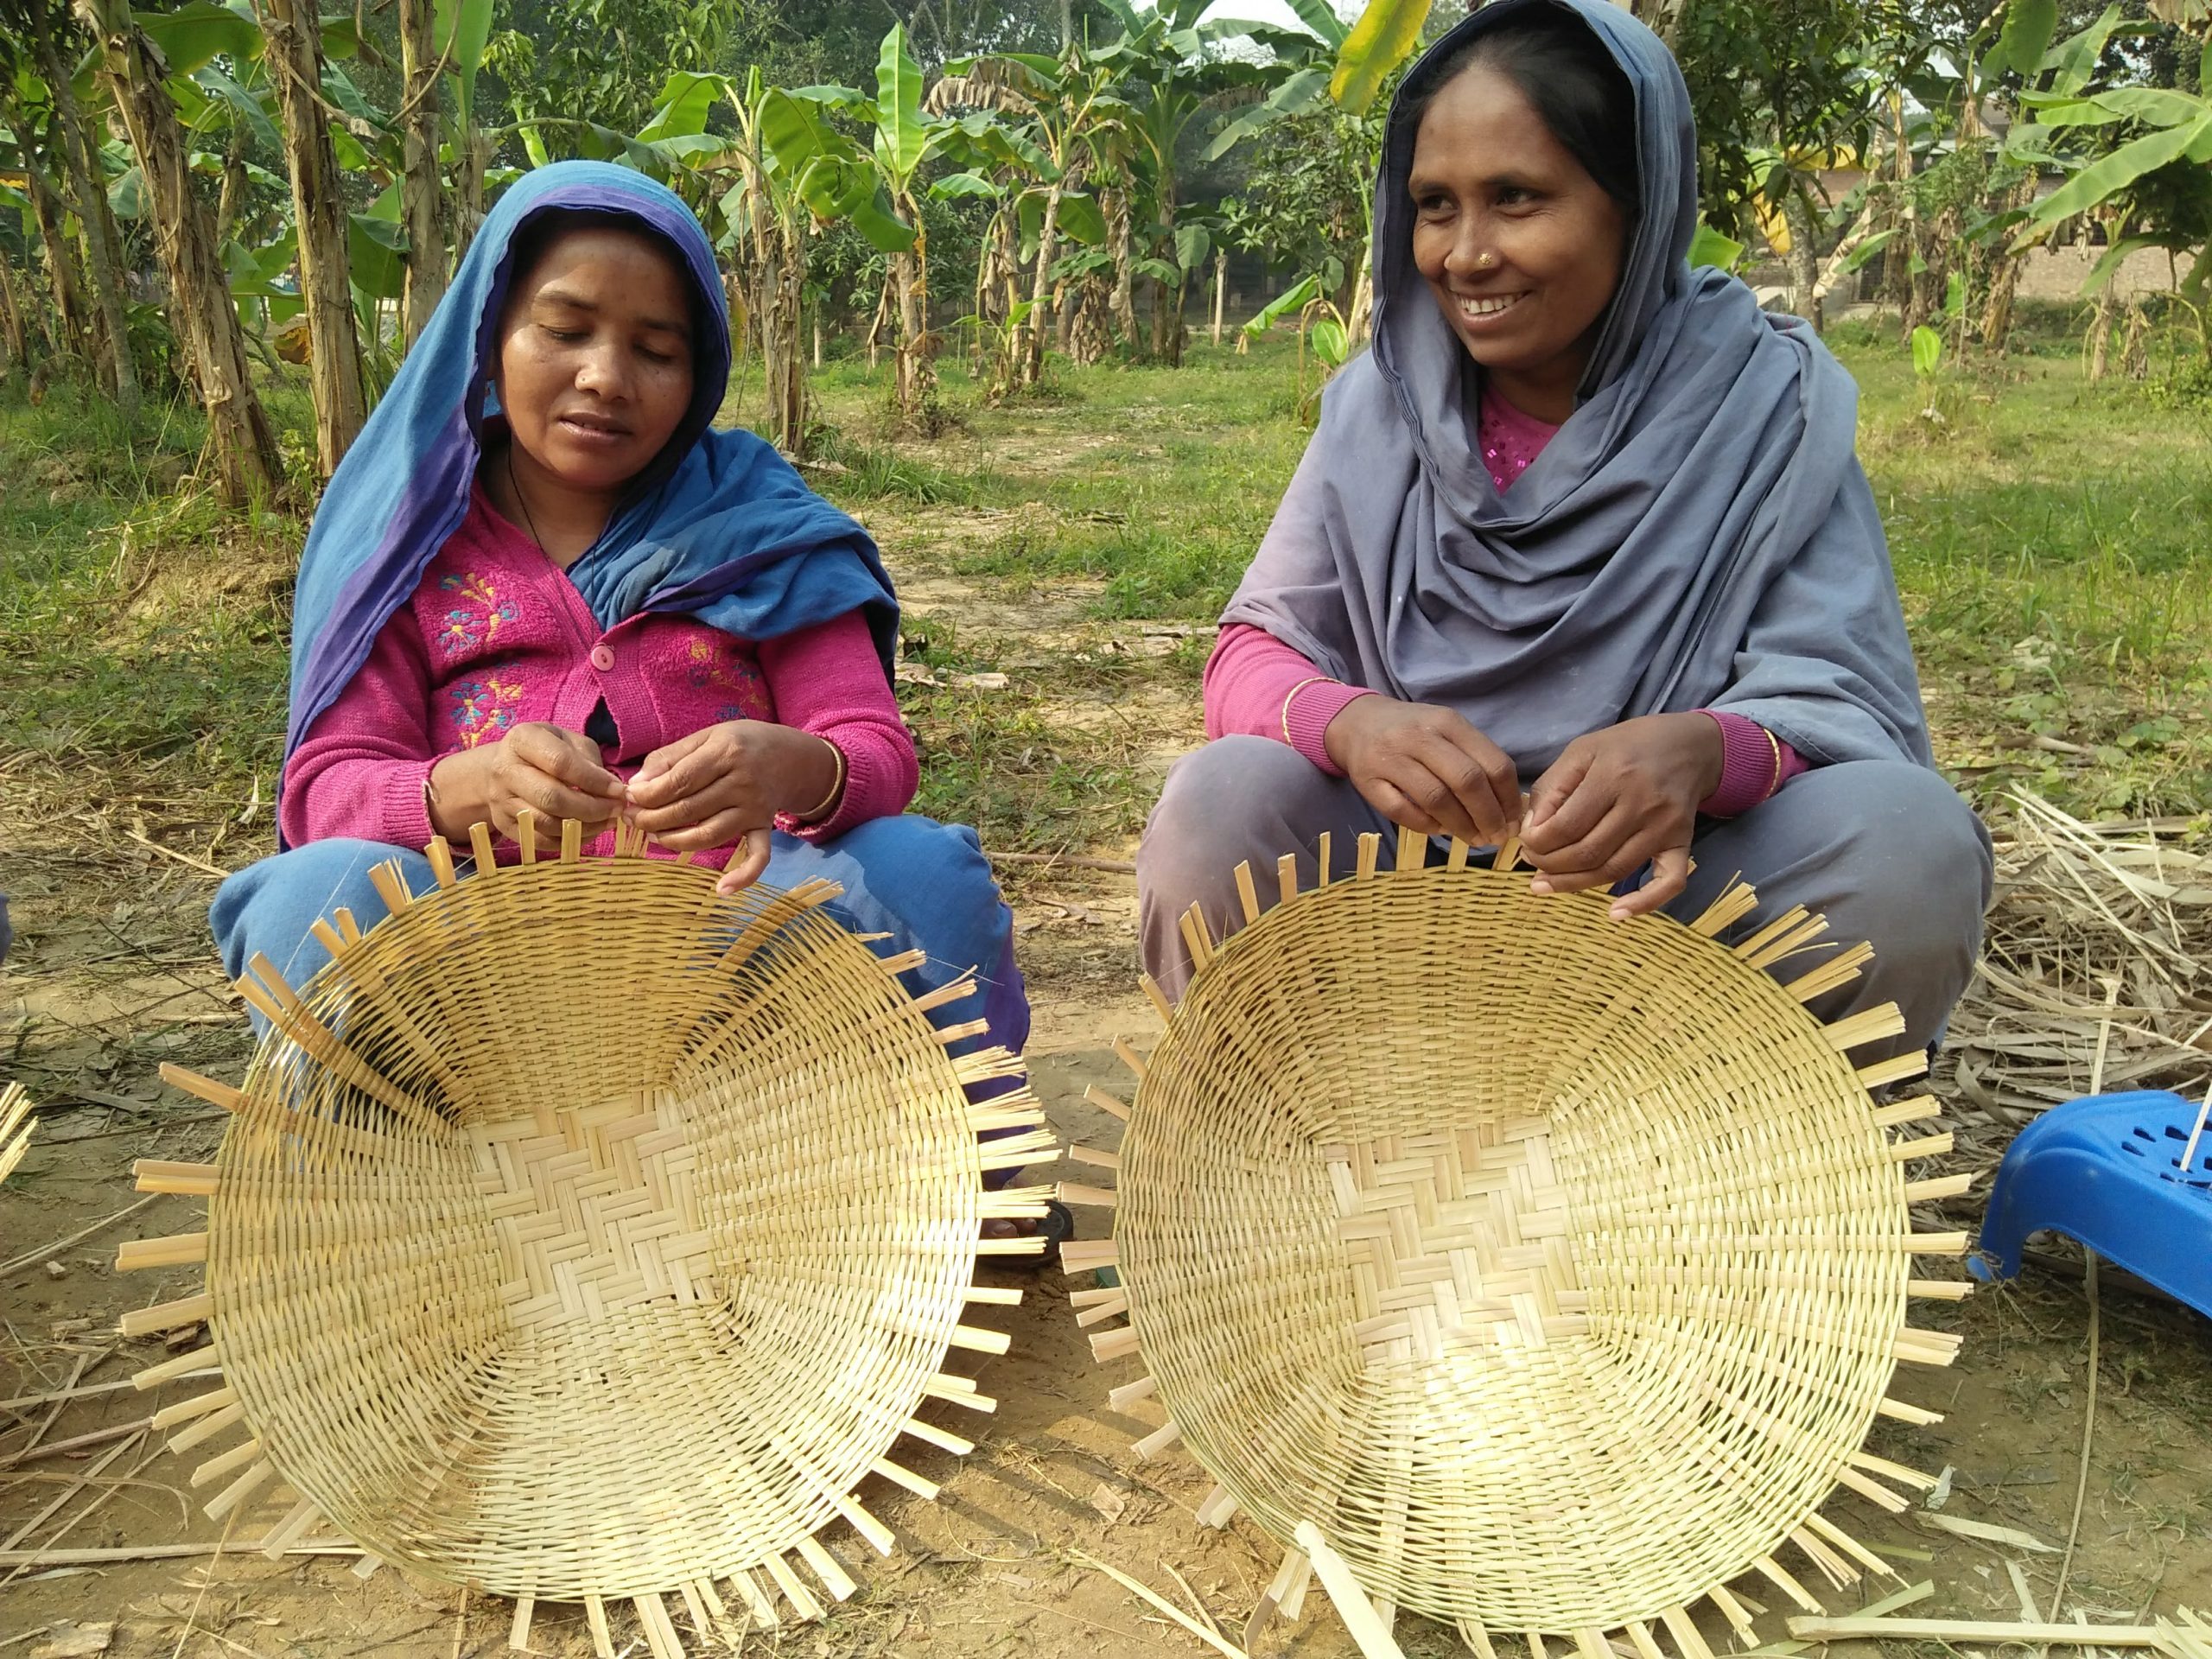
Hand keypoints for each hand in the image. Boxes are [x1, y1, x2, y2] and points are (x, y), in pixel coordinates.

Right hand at [430, 723, 624, 844]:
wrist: (501, 768)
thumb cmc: (544, 750)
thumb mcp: (567, 740)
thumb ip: (588, 758)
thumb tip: (610, 788)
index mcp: (522, 740)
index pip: (560, 763)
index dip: (593, 780)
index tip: (618, 790)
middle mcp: (505, 770)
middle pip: (551, 798)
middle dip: (592, 808)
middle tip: (616, 809)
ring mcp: (501, 801)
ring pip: (546, 823)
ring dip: (584, 826)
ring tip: (607, 821)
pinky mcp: (504, 825)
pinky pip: (540, 841)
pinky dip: (570, 840)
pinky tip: (589, 831)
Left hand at [625, 720, 839, 892]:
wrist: (791, 755)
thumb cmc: (740, 743)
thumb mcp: (706, 736)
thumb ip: (670, 757)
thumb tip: (636, 786)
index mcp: (726, 753)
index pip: (679, 780)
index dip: (649, 794)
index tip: (629, 798)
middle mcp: (743, 782)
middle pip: (688, 809)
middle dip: (652, 818)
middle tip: (632, 819)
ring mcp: (755, 809)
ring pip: (709, 834)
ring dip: (675, 842)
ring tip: (654, 837)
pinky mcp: (764, 828)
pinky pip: (758, 856)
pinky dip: (744, 876)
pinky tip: (722, 890)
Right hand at [1321, 694, 1522, 845]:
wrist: (1357, 723)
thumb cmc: (1413, 731)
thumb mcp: (1447, 730)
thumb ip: (1475, 759)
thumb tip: (1508, 807)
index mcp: (1448, 722)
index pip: (1493, 764)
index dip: (1508, 799)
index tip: (1514, 822)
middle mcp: (1421, 737)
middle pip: (1467, 782)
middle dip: (1488, 817)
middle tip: (1496, 837)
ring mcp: (1392, 758)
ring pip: (1437, 799)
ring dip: (1461, 826)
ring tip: (1473, 839)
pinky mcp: (1368, 781)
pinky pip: (1404, 811)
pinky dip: (1427, 826)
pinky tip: (1439, 830)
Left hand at [1518, 712, 1723, 919]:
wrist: (1688, 745)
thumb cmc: (1627, 746)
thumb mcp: (1582, 751)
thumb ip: (1553, 787)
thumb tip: (1532, 829)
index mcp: (1612, 776)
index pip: (1566, 825)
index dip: (1538, 843)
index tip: (1526, 843)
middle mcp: (1641, 804)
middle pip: (1587, 852)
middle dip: (1550, 865)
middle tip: (1533, 862)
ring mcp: (1665, 827)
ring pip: (1614, 870)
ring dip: (1576, 884)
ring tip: (1547, 883)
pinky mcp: (1682, 843)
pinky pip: (1669, 882)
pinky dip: (1644, 902)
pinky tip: (1615, 914)